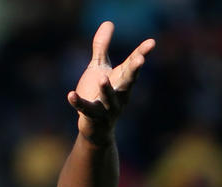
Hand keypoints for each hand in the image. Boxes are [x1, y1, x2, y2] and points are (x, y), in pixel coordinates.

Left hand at [68, 22, 154, 144]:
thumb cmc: (98, 94)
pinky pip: (85, 109)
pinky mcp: (92, 117)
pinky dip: (78, 102)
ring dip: (106, 89)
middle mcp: (119, 94)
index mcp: (122, 81)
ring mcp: (107, 107)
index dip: (142, 53)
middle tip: (139, 59)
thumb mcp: (99, 68)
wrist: (95, 128)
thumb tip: (108, 22)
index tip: (151, 43)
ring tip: (102, 78)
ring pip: (109, 98)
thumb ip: (102, 47)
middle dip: (134, 71)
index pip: (133, 65)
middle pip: (128, 81)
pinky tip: (70, 95)